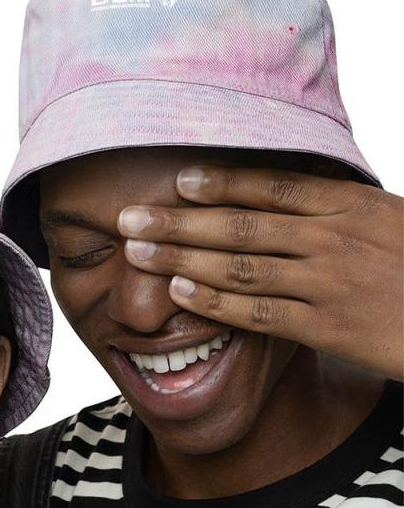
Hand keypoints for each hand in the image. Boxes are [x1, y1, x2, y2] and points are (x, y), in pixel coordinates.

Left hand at [118, 166, 403, 380]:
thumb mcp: (389, 219)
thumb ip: (335, 205)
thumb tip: (285, 188)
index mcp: (351, 205)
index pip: (274, 186)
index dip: (222, 182)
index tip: (178, 179)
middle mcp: (336, 239)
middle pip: (242, 225)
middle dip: (179, 221)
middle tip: (130, 217)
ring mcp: (331, 283)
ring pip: (243, 267)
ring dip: (184, 259)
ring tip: (138, 253)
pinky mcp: (329, 328)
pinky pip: (261, 313)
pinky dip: (217, 303)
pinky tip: (182, 294)